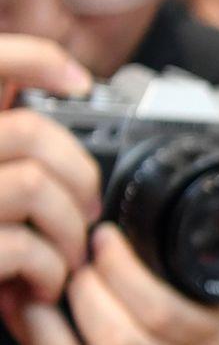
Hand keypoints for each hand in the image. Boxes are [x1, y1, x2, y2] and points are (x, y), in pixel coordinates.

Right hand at [0, 36, 98, 312]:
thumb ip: (4, 146)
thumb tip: (49, 95)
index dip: (35, 58)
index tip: (78, 81)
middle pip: (30, 132)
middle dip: (78, 173)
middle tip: (85, 210)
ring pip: (35, 186)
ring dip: (68, 229)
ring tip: (65, 257)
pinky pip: (26, 247)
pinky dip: (50, 271)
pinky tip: (40, 286)